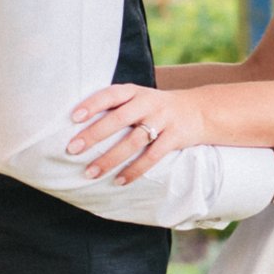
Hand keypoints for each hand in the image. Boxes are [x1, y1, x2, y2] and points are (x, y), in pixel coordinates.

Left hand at [67, 81, 204, 184]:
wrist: (200, 110)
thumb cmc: (157, 107)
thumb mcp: (139, 97)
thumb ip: (116, 106)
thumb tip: (78, 123)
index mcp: (135, 92)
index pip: (111, 94)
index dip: (92, 104)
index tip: (73, 117)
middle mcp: (148, 103)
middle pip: (119, 119)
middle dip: (94, 135)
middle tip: (73, 149)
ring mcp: (163, 120)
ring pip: (133, 142)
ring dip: (110, 159)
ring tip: (91, 172)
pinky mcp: (174, 138)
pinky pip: (152, 157)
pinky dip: (135, 170)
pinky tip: (119, 181)